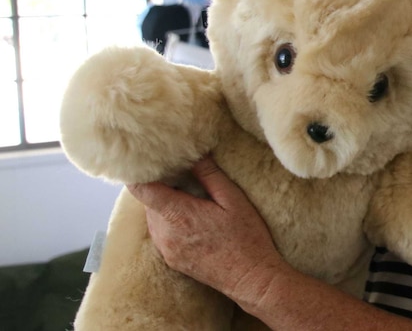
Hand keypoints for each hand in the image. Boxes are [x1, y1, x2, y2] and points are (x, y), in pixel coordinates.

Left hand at [126, 156, 282, 301]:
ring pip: (153, 218)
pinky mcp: (170, 260)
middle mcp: (165, 233)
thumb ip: (210, 175)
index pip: (141, 189)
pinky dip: (170, 222)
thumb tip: (195, 153)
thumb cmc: (247, 238)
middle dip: (161, 187)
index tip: (151, 162)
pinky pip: (160, 233)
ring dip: (165, 205)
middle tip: (182, 177)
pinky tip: (193, 220)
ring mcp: (166, 249)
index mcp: (179, 215)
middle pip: (147, 201)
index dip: (141, 173)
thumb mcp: (234, 200)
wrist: (250, 278)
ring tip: (190, 198)